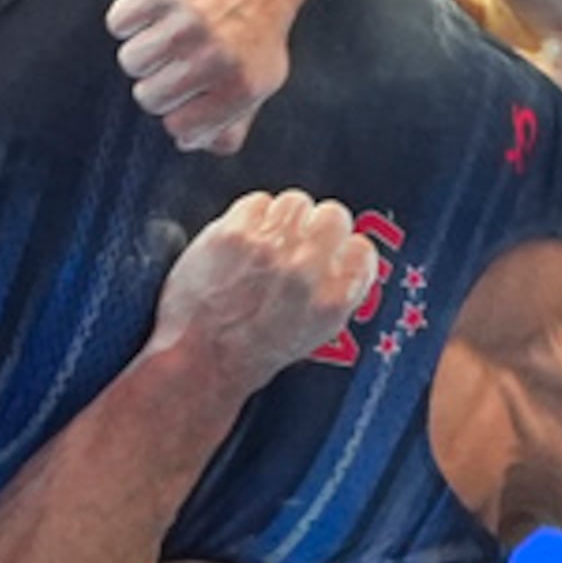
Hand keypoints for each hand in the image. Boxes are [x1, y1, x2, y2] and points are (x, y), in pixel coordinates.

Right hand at [106, 0, 305, 153]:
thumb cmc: (260, 22)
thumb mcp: (264, 78)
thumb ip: (232, 120)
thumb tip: (192, 144)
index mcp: (242, 86)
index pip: (179, 128)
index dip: (176, 113)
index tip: (185, 94)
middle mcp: (216, 56)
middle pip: (149, 96)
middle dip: (156, 82)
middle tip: (173, 59)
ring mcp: (189, 20)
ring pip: (131, 61)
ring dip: (142, 50)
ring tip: (164, 32)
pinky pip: (120, 22)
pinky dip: (129, 18)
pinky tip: (152, 9)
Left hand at [150, 190, 380, 383]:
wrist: (199, 360)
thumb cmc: (251, 355)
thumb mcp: (314, 337)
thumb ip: (335, 294)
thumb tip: (343, 259)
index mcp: (332, 302)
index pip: (362, 250)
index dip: (346, 248)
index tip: (335, 250)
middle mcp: (306, 271)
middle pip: (334, 216)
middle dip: (319, 225)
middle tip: (302, 239)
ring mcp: (269, 249)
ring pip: (296, 202)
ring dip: (286, 218)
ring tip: (269, 240)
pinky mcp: (234, 234)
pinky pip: (258, 202)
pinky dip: (252, 217)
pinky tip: (244, 239)